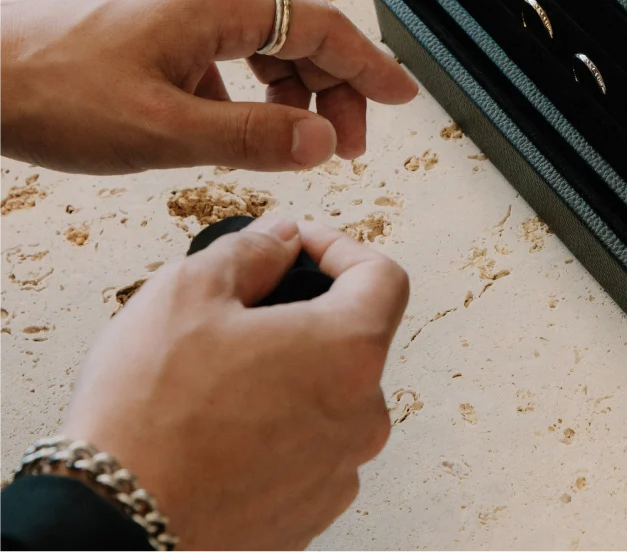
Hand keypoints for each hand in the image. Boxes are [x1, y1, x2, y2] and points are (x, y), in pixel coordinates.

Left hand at [0, 0, 417, 172]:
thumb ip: (252, 137)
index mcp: (216, 5)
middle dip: (335, 88)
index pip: (320, 27)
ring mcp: (177, 10)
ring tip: (300, 143)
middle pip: (299, 34)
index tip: (403, 95)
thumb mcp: (163, 130)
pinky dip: (249, 93)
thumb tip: (323, 140)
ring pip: (264, 45)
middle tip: (349, 144)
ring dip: (293, 92)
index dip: (369, 65)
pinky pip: (226, 55)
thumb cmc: (53, 93)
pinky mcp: (155, 30)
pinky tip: (233, 131)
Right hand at [62, 216, 408, 551]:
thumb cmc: (147, 415)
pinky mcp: (306, 517)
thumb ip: (251, 251)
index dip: (340, 248)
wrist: (108, 528)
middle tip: (246, 312)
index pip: (383, 277)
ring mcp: (337, 474)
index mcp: (349, 352)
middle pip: (354, 341)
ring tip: (221, 380)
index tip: (297, 247)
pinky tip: (221, 432)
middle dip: (306, 317)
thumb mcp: (189, 291)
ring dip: (289, 379)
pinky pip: (306, 454)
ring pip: (328, 401)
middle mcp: (360, 417)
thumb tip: (281, 238)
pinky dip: (276, 433)